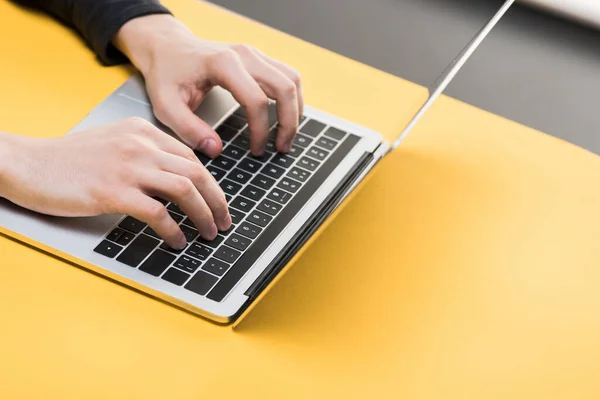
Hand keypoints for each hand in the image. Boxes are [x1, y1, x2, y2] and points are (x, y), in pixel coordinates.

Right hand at [0, 119, 230, 248]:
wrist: (26, 164)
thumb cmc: (67, 159)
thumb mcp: (113, 143)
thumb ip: (145, 154)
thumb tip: (176, 180)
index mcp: (142, 131)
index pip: (191, 158)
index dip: (212, 184)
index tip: (219, 202)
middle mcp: (140, 145)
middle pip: (196, 173)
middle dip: (217, 201)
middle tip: (224, 221)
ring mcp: (127, 167)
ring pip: (184, 189)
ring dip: (203, 215)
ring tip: (208, 233)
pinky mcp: (113, 192)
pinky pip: (158, 213)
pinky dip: (174, 229)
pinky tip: (177, 241)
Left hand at [114, 14, 302, 157]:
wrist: (167, 47)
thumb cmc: (167, 73)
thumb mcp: (166, 105)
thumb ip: (189, 129)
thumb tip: (216, 149)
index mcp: (223, 64)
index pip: (257, 100)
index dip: (261, 130)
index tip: (256, 150)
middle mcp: (245, 55)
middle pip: (285, 87)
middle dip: (289, 122)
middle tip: (281, 148)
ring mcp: (254, 54)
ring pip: (292, 80)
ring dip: (295, 110)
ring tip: (286, 136)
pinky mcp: (258, 58)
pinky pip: (287, 76)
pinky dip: (292, 98)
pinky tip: (285, 117)